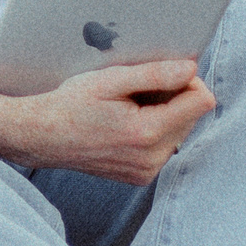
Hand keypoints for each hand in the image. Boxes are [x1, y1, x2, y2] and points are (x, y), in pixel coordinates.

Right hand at [10, 59, 214, 184]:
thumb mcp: (110, 80)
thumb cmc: (71, 104)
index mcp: (148, 132)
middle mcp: (152, 158)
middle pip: (193, 116)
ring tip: (128, 110)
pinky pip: (164, 147)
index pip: (202, 101)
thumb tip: (191, 69)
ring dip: (164, 115)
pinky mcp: (141, 177)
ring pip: (180, 131)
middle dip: (174, 98)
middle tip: (136, 92)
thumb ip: (155, 75)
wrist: (43, 137)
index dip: (189, 81)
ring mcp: (147, 171)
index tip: (165, 74)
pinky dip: (152, 132)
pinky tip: (125, 125)